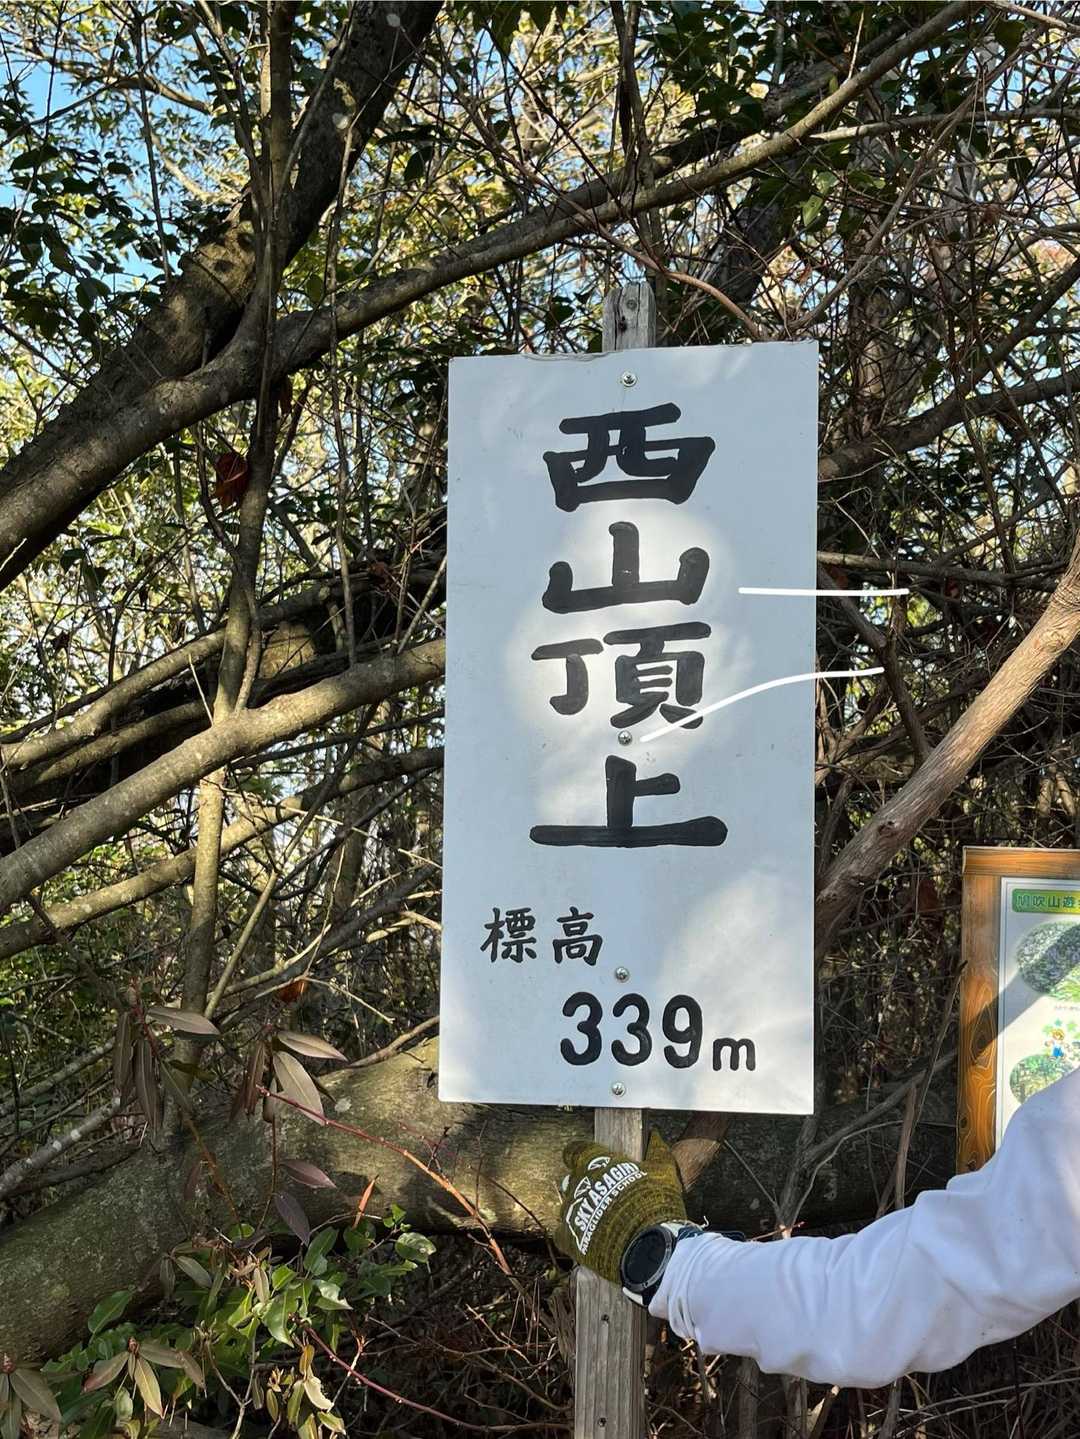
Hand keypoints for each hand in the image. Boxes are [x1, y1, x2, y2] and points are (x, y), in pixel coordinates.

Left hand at [554, 1130, 685, 1284]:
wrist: (648, 1247)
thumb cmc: (654, 1204)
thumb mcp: (662, 1172)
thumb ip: (656, 1151)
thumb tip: (654, 1135)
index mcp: (594, 1161)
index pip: (575, 1150)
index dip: (581, 1155)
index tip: (591, 1162)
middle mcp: (577, 1183)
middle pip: (572, 1180)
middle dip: (585, 1186)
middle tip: (604, 1196)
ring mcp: (570, 1211)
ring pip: (569, 1206)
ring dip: (582, 1210)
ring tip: (603, 1221)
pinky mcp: (568, 1238)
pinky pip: (563, 1233)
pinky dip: (575, 1235)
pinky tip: (591, 1239)